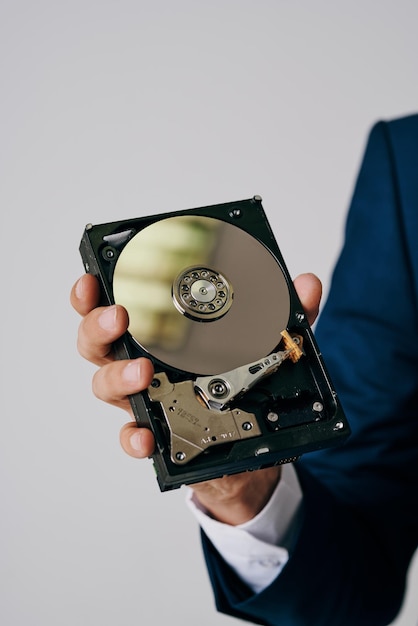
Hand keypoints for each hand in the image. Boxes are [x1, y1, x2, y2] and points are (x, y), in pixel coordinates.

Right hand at [71, 272, 321, 521]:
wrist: (248, 451)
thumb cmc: (244, 388)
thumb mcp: (269, 347)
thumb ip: (284, 318)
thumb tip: (308, 284)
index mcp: (160, 335)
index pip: (118, 305)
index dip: (97, 293)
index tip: (94, 278)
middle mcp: (143, 364)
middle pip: (98, 343)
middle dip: (98, 326)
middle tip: (117, 316)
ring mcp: (147, 400)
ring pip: (106, 386)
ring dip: (117, 376)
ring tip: (141, 373)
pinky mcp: (159, 434)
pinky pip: (132, 438)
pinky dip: (133, 438)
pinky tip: (146, 436)